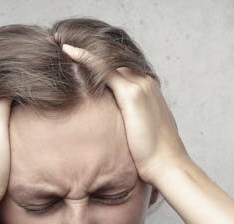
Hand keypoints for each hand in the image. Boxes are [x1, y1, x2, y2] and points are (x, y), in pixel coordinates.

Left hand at [61, 44, 189, 184]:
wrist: (167, 165)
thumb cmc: (154, 156)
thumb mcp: (141, 132)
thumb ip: (130, 123)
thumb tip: (116, 129)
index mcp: (149, 91)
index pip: (123, 69)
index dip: (102, 64)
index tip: (82, 61)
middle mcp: (146, 83)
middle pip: (116, 61)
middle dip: (92, 55)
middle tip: (68, 49)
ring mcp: (140, 86)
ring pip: (110, 61)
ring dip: (87, 53)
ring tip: (65, 47)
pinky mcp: (132, 94)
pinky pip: (105, 69)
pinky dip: (86, 58)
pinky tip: (70, 52)